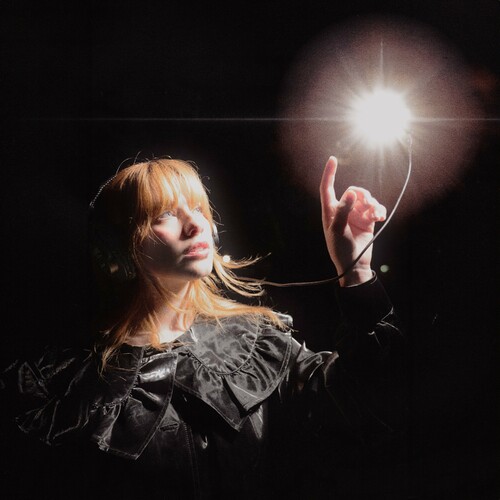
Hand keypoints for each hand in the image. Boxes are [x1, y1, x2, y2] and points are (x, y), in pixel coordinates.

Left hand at [320, 156, 386, 286]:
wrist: (355, 265)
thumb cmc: (340, 249)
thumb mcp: (338, 231)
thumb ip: (343, 211)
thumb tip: (349, 193)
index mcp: (330, 211)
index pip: (327, 188)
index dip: (329, 174)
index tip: (333, 159)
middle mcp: (342, 210)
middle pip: (353, 191)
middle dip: (362, 194)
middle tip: (368, 202)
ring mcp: (355, 215)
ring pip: (366, 199)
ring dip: (372, 204)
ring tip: (375, 214)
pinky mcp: (367, 221)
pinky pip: (375, 209)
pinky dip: (379, 210)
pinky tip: (380, 217)